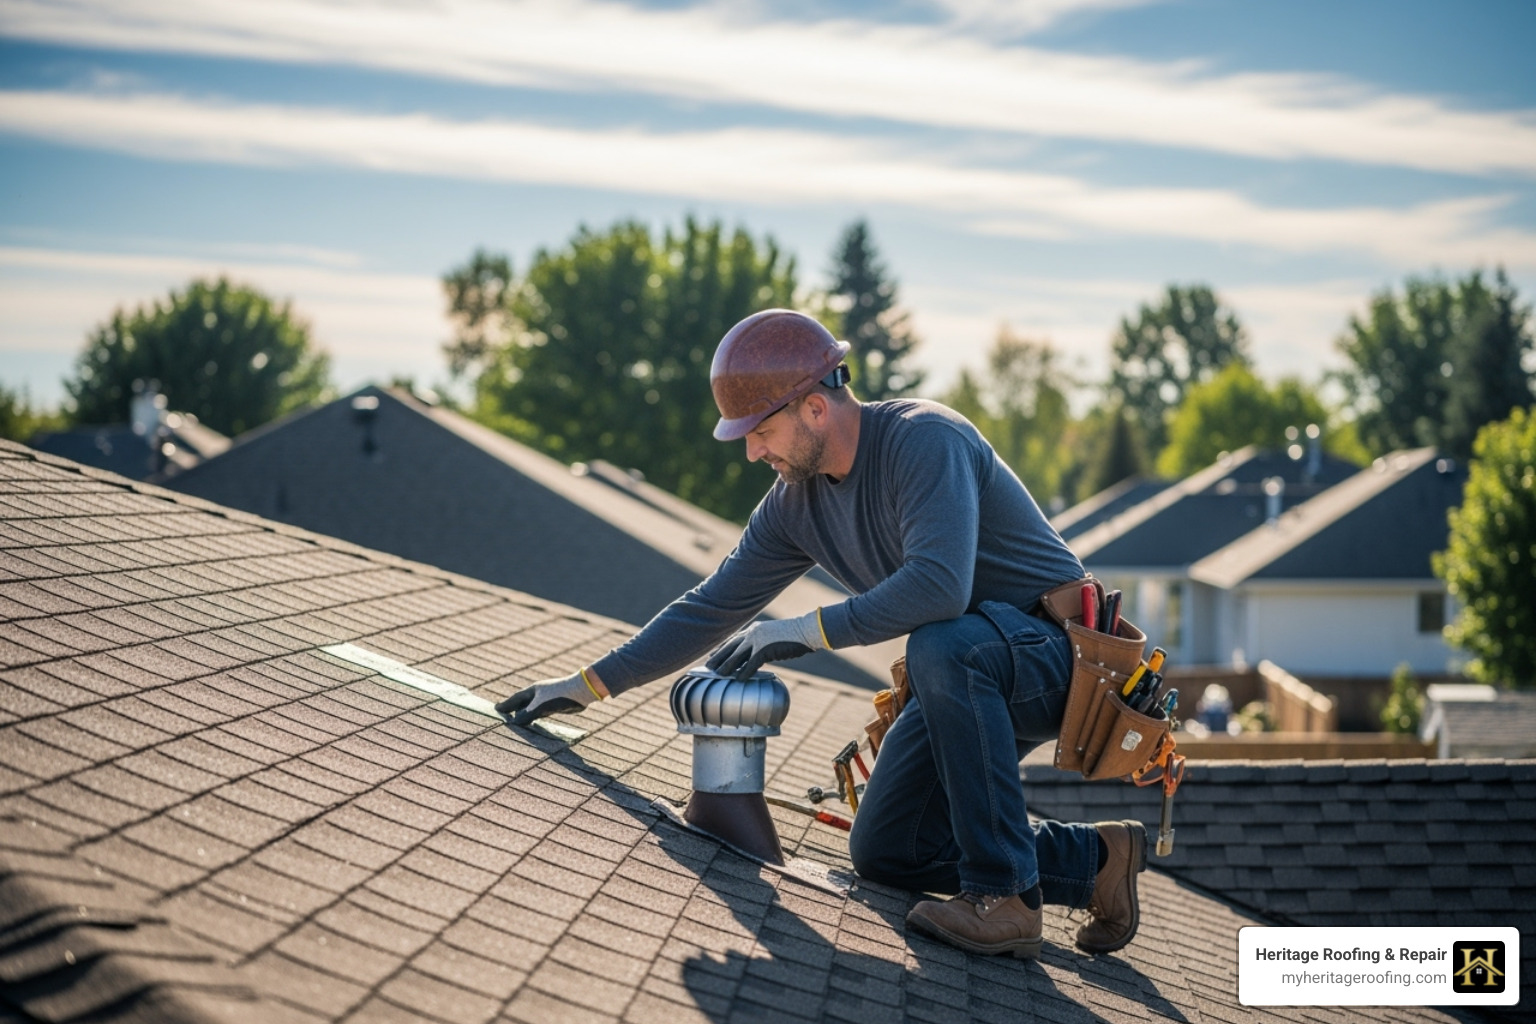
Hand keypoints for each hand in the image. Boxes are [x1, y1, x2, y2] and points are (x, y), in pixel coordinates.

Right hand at [495, 670, 600, 726]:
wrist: (581, 691)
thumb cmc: (560, 695)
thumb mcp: (540, 706)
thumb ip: (527, 715)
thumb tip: (515, 722)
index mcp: (533, 690)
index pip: (515, 699)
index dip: (505, 705)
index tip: (496, 709)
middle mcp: (539, 694)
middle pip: (522, 702)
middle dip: (513, 709)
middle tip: (503, 716)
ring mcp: (547, 699)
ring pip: (531, 707)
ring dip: (524, 714)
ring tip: (516, 721)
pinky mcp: (555, 705)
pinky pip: (540, 712)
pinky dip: (534, 717)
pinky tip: (534, 722)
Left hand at [707, 610, 825, 678]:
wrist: (806, 631)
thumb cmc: (793, 635)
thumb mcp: (773, 636)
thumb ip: (762, 643)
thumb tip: (757, 655)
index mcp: (754, 629)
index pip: (733, 639)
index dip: (722, 648)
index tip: (712, 654)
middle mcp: (753, 633)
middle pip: (730, 647)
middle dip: (719, 657)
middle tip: (708, 666)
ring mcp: (758, 641)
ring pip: (737, 656)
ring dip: (727, 666)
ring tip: (718, 674)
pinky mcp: (766, 650)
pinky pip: (751, 664)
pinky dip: (744, 672)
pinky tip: (738, 679)